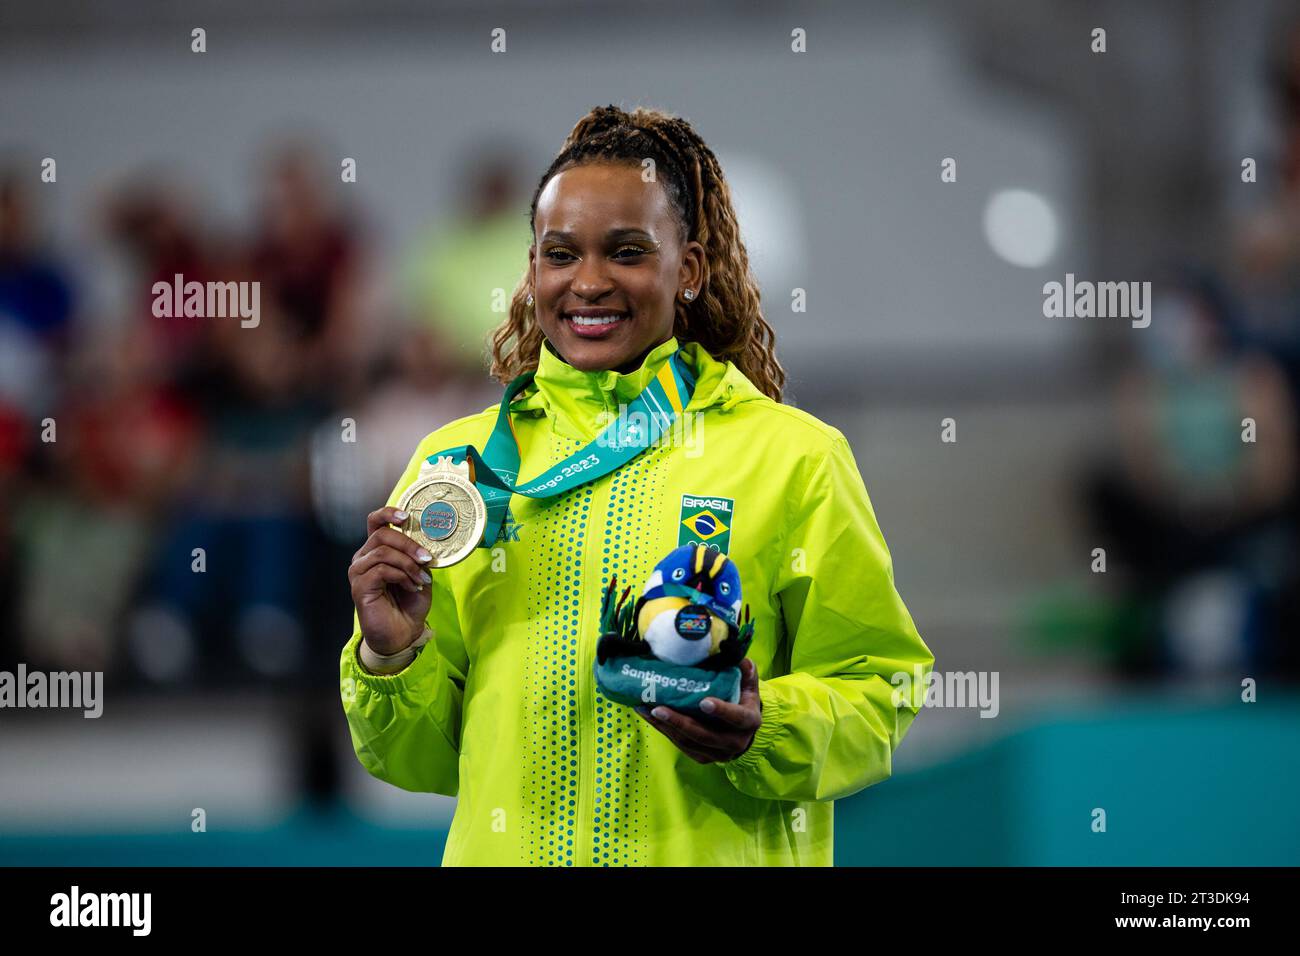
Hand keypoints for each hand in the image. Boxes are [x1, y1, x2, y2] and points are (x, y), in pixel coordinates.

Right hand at [349, 505, 433, 655]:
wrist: (402, 633)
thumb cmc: (409, 603)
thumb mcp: (420, 574)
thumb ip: (419, 556)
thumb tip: (426, 542)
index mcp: (376, 550)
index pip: (375, 521)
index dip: (388, 513)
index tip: (407, 516)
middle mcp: (363, 558)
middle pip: (382, 534)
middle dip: (409, 544)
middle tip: (427, 558)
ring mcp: (358, 571)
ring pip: (383, 552)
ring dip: (408, 564)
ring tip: (421, 579)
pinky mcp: (359, 586)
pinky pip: (381, 570)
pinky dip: (402, 576)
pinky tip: (412, 587)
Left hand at [636, 658, 762, 763]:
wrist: (743, 733)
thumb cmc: (743, 704)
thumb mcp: (749, 688)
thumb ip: (747, 675)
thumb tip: (743, 660)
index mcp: (749, 722)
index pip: (736, 717)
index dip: (721, 711)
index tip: (703, 702)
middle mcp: (735, 742)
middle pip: (704, 735)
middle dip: (679, 722)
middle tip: (658, 707)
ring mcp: (717, 754)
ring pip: (688, 742)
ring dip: (665, 726)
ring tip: (646, 709)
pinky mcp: (702, 757)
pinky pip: (680, 745)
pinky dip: (664, 731)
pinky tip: (650, 717)